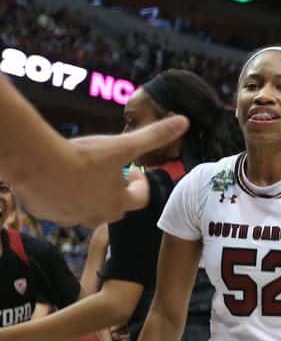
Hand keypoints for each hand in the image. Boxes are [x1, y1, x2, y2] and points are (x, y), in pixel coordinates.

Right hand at [15, 118, 187, 225]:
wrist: (38, 166)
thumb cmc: (85, 157)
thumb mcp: (124, 145)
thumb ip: (154, 136)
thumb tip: (183, 122)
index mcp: (118, 203)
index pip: (140, 198)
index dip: (141, 183)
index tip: (135, 168)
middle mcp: (96, 216)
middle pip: (115, 208)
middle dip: (117, 191)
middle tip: (111, 172)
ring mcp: (70, 218)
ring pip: (87, 211)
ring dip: (91, 196)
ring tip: (85, 175)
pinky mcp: (48, 214)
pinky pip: (61, 209)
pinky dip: (64, 198)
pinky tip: (59, 181)